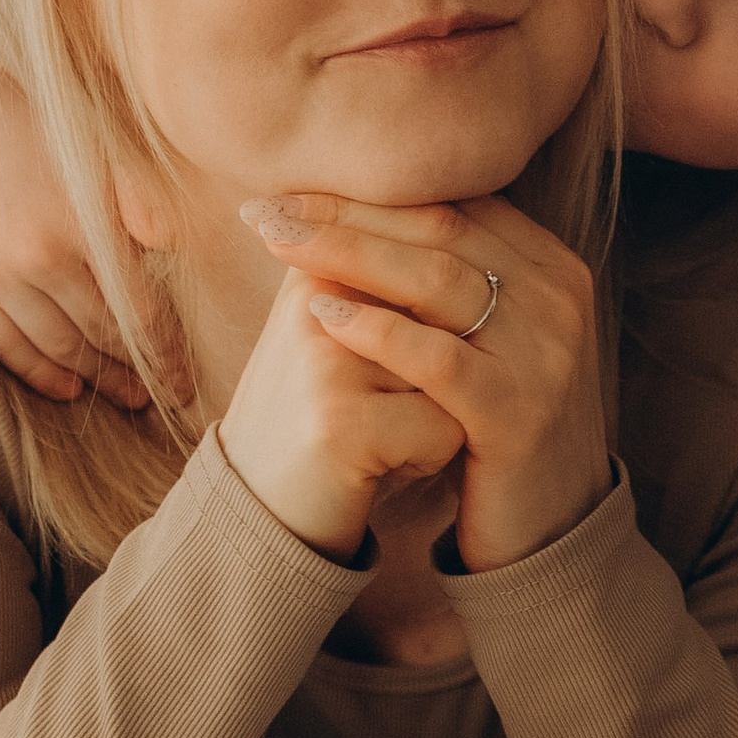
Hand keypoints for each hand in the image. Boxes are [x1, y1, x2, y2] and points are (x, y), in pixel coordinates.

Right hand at [0, 0, 149, 404]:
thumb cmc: (38, 114)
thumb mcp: (102, 144)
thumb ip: (144, 199)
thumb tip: (179, 247)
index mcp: (82, 225)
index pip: (138, 312)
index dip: (166, 353)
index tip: (186, 380)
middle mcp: (35, 258)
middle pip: (100, 336)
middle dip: (138, 371)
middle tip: (167, 395)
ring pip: (55, 347)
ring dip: (95, 377)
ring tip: (127, 395)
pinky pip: (5, 343)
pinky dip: (38, 372)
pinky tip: (68, 387)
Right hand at [216, 258, 465, 555]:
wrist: (259, 511)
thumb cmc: (319, 417)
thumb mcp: (340, 335)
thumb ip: (388, 280)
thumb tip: (478, 227)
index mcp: (319, 265)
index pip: (429, 250)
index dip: (448, 315)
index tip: (405, 357)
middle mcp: (315, 297)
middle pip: (448, 306)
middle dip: (454, 357)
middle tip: (406, 393)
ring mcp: (326, 360)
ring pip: (458, 367)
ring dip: (444, 407)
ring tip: (387, 427)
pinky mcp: (342, 423)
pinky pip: (446, 428)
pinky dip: (432, 455)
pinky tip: (382, 465)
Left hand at [241, 192, 612, 571]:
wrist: (551, 528)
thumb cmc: (500, 425)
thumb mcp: (491, 339)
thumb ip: (451, 278)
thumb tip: (356, 214)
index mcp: (552, 268)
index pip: (455, 204)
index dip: (371, 190)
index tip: (292, 187)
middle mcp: (560, 299)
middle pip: (442, 229)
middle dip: (347, 213)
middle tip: (267, 206)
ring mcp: (547, 354)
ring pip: (438, 281)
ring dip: (348, 254)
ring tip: (277, 243)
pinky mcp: (520, 411)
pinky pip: (439, 359)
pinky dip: (378, 332)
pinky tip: (323, 315)